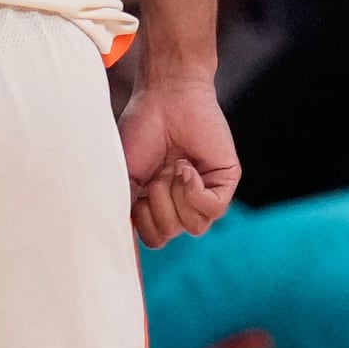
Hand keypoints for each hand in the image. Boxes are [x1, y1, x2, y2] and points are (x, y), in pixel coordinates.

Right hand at [117, 77, 239, 247]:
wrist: (163, 96)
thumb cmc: (139, 129)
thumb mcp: (123, 176)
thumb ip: (125, 211)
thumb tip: (124, 251)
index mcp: (156, 202)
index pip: (155, 238)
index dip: (143, 223)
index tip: (134, 193)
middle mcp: (181, 200)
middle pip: (171, 234)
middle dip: (156, 207)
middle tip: (152, 176)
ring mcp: (205, 191)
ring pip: (194, 227)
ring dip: (175, 198)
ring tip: (170, 169)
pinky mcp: (225, 181)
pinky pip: (212, 209)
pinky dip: (193, 190)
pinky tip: (185, 167)